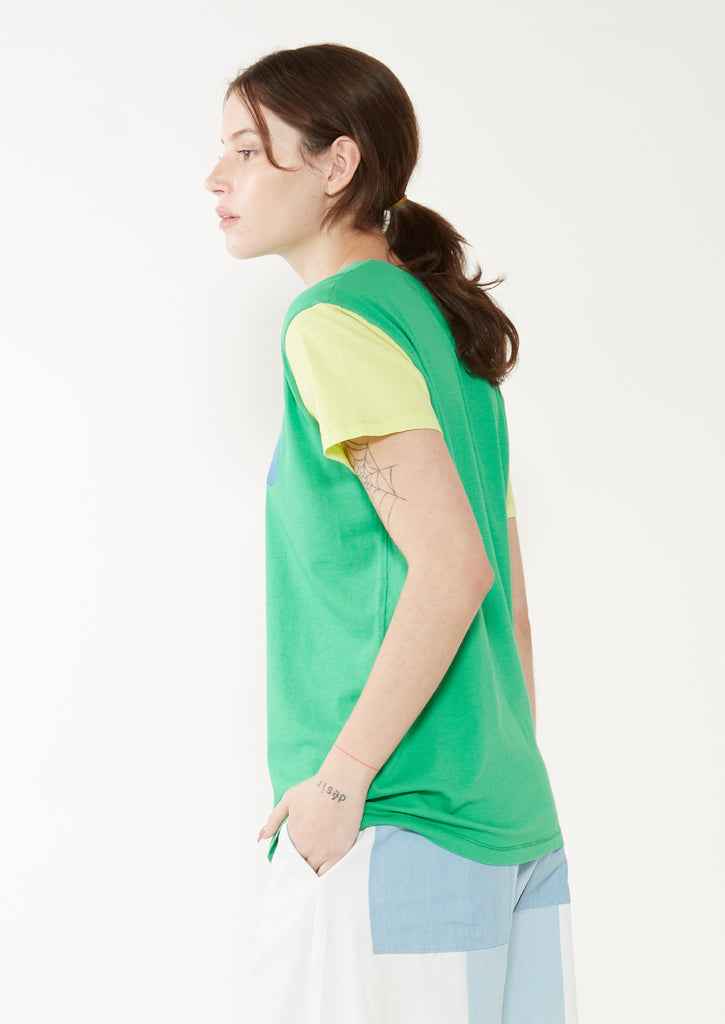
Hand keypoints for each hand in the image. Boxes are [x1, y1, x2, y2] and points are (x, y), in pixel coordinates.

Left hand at [258, 746, 376, 875]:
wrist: (340, 783)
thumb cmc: (316, 788)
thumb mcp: (288, 799)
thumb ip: (274, 819)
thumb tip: (262, 836)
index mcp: (292, 835)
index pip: (287, 858)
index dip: (290, 863)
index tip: (293, 865)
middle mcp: (304, 846)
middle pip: (300, 868)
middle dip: (300, 871)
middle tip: (303, 874)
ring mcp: (322, 852)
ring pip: (313, 874)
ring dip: (313, 875)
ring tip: (314, 878)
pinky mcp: (338, 853)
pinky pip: (328, 875)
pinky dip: (325, 878)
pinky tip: (325, 879)